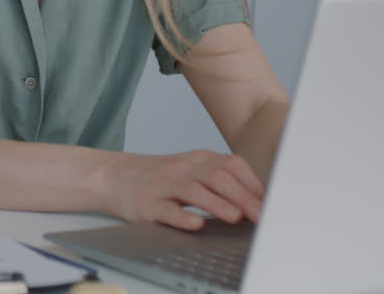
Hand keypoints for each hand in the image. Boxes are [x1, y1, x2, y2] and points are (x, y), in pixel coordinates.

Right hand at [98, 150, 264, 229]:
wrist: (113, 176)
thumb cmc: (158, 177)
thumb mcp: (190, 169)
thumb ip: (220, 179)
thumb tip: (257, 201)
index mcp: (196, 159)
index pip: (231, 165)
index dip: (253, 184)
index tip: (270, 203)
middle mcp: (181, 169)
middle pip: (217, 176)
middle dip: (243, 197)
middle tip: (261, 216)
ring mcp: (163, 185)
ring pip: (193, 191)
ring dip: (217, 203)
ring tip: (235, 217)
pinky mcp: (147, 204)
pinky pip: (166, 210)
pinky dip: (182, 217)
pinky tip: (195, 224)